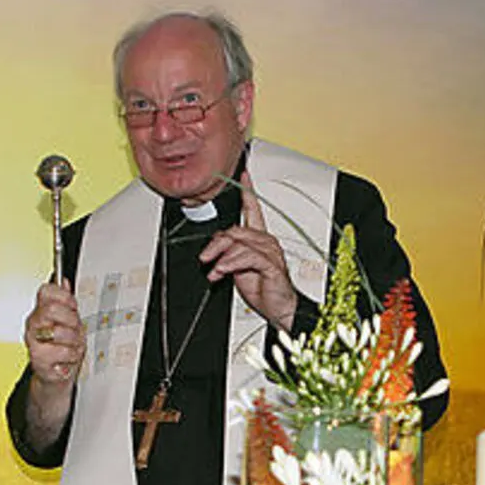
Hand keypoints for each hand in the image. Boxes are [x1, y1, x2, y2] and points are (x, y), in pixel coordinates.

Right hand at [23, 280, 85, 384]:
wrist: (55, 376)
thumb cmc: (63, 347)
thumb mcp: (68, 321)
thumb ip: (66, 301)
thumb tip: (64, 281)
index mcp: (40, 310)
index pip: (46, 290)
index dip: (65, 296)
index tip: (73, 306)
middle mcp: (33, 324)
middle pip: (51, 308)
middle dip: (71, 319)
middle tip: (75, 329)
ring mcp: (33, 342)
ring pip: (59, 332)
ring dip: (74, 340)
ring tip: (72, 346)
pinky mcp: (38, 360)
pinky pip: (63, 352)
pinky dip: (71, 357)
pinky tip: (67, 358)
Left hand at [198, 171, 297, 331]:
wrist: (279, 309)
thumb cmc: (262, 289)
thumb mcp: (237, 268)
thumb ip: (228, 252)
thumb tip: (216, 244)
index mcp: (259, 239)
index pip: (253, 209)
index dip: (248, 191)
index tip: (243, 175)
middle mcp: (266, 241)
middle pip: (235, 230)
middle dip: (215, 245)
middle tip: (205, 259)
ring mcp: (271, 253)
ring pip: (239, 243)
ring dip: (222, 258)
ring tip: (215, 272)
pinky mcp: (272, 265)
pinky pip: (247, 257)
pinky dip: (231, 263)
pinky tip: (222, 271)